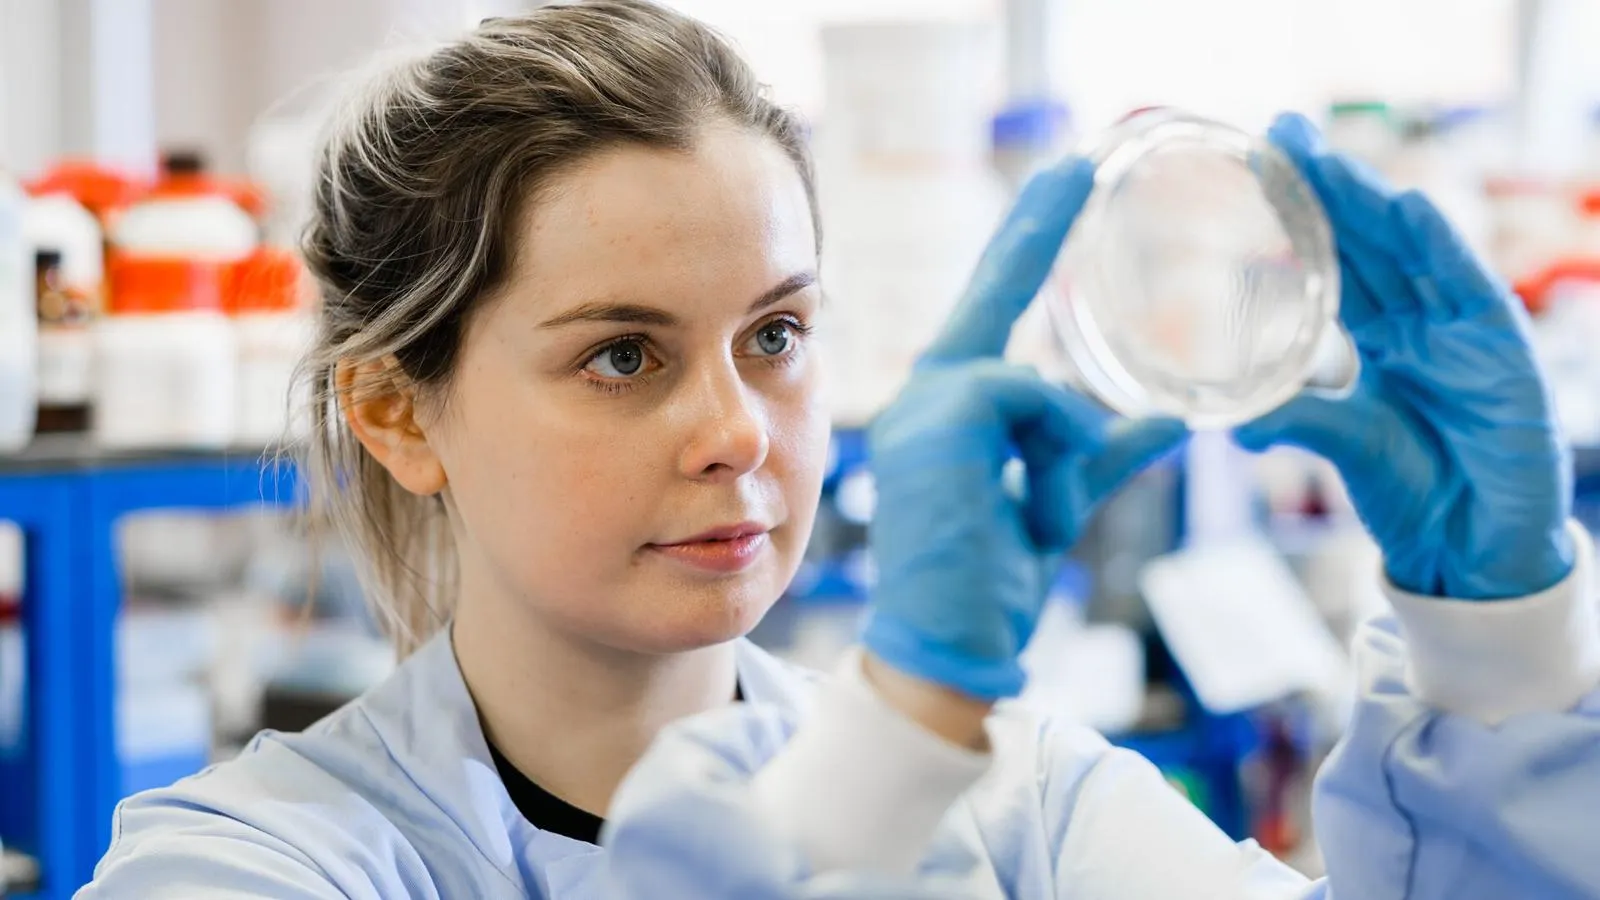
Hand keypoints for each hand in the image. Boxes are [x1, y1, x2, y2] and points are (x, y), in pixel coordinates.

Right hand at [860, 158, 1188, 700]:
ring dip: (1062, 450)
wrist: (945, 647)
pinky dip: (1054, 451)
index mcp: (950, 403)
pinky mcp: (943, 422)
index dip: (1027, 243)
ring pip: (1037, 380)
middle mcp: (928, 391)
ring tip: (1037, 512)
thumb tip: (1172, 420)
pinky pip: (1033, 399)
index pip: (994, 305)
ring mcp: (926, 403)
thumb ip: (1104, 453)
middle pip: (997, 298)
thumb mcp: (1059, 500)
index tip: (1060, 186)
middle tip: (1081, 162)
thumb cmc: (990, 578)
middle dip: (1037, 228)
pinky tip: (1031, 502)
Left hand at [1235, 113, 1573, 599]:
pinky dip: (1444, 250)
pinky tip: (1412, 209)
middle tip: (1283, 131)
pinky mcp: (1504, 358)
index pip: (1339, 260)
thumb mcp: (1347, 444)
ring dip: (1373, 202)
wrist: (1478, 551)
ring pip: (1414, 254)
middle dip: (1331, 185)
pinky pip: (1471, 294)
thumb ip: (1298, 419)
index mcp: (1384, 336)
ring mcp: (1466, 334)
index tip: (1262, 164)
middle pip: (1372, 241)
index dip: (1304, 214)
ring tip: (1330, 159)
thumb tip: (1227, 421)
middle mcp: (1424, 323)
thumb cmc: (1417, 490)